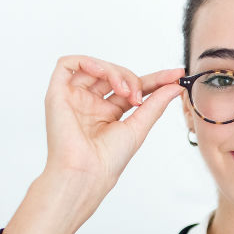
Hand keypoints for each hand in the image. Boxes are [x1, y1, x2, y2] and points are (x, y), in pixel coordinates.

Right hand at [44, 55, 184, 191]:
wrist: (87, 171)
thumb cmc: (109, 159)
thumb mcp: (139, 126)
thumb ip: (156, 103)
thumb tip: (175, 86)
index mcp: (109, 113)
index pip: (133, 87)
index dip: (155, 79)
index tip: (176, 74)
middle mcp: (91, 104)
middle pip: (115, 75)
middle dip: (132, 79)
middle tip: (139, 96)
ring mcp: (74, 98)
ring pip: (95, 67)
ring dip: (114, 72)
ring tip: (125, 90)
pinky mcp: (57, 94)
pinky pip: (67, 65)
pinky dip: (87, 62)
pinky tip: (102, 72)